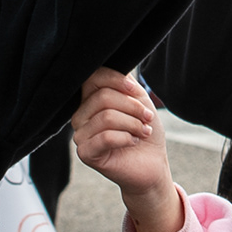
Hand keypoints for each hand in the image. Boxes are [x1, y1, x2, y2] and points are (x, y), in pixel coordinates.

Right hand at [71, 70, 184, 231]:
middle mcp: (80, 116)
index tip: (135, 90)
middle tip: (148, 118)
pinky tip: (134, 142)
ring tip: (144, 131)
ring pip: (106, 117)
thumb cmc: (144, 131)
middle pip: (102, 98)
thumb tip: (117, 67)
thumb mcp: (139, 100)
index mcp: (90, 100)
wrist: (151, 165)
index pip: (93, 78)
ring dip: (133, 123)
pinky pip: (105, 137)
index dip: (115, 79)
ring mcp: (80, 135)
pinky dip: (126, 138)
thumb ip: (126, 82)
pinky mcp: (85, 153)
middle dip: (132, 106)